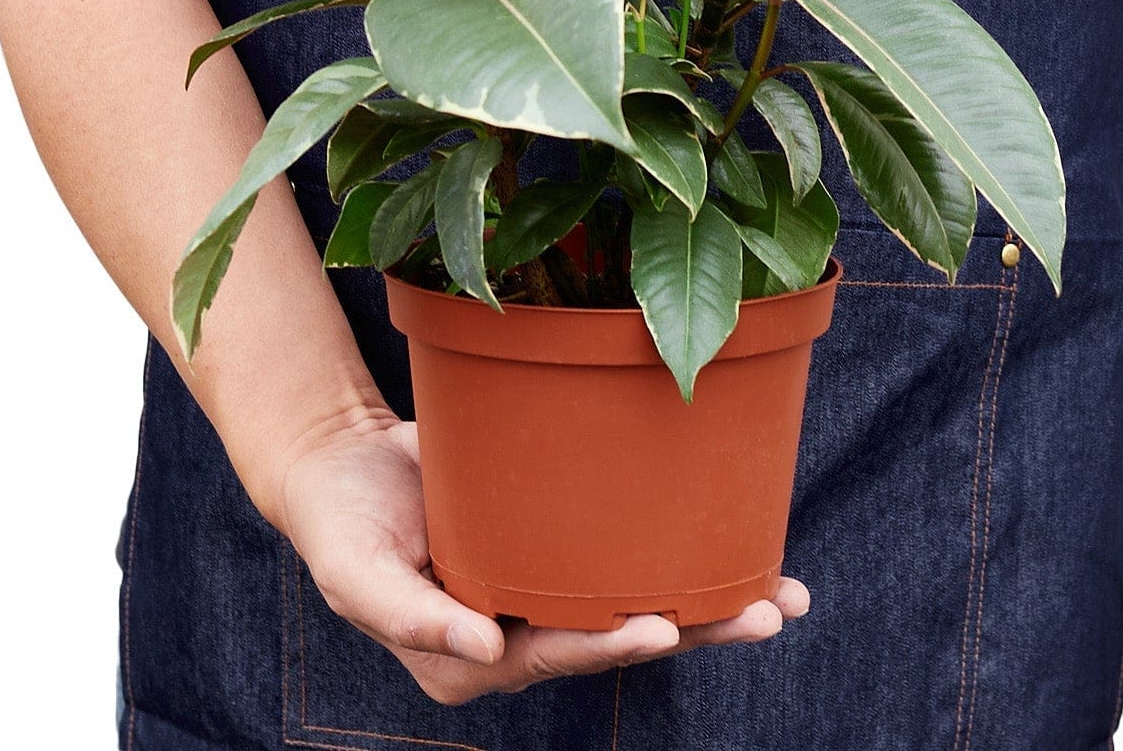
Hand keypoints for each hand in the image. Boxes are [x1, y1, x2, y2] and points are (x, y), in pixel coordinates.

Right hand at [281, 413, 808, 703]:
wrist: (342, 464)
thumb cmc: (340, 523)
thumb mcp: (355, 571)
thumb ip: (410, 615)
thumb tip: (486, 647)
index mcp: (473, 658)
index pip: (556, 655)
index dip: (611, 642)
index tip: (664, 627)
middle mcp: (519, 635)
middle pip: (617, 635)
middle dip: (696, 628)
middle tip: (765, 611)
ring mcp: (542, 592)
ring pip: (636, 603)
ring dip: (711, 604)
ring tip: (783, 596)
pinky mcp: (555, 546)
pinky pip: (622, 555)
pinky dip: (680, 553)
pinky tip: (739, 544)